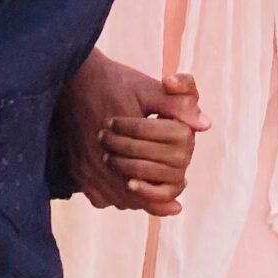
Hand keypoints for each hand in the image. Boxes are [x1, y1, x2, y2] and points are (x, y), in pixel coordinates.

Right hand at [59, 55, 211, 213]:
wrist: (72, 79)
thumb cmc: (115, 83)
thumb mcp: (149, 89)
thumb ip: (178, 105)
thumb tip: (204, 125)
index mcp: (124, 143)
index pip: (147, 181)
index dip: (164, 191)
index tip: (179, 193)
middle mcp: (101, 162)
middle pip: (131, 195)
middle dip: (152, 194)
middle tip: (170, 195)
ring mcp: (85, 169)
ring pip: (114, 199)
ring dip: (133, 198)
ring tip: (151, 191)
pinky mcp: (75, 169)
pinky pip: (97, 196)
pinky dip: (112, 196)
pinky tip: (125, 187)